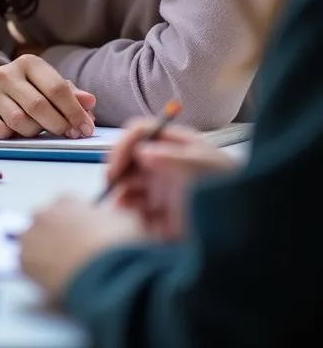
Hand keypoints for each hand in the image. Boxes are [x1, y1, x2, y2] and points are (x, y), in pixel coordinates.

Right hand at [0, 55, 96, 137]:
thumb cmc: (28, 91)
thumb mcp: (48, 86)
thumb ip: (70, 94)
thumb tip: (89, 102)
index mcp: (28, 63)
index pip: (56, 88)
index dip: (75, 111)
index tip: (86, 129)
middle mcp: (6, 74)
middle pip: (39, 105)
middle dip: (59, 125)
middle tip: (69, 135)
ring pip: (19, 120)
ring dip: (35, 132)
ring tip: (38, 130)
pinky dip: (11, 136)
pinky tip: (15, 133)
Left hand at [20, 195, 144, 300]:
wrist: (108, 274)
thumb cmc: (120, 248)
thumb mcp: (129, 220)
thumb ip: (115, 215)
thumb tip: (117, 220)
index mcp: (68, 199)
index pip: (65, 205)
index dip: (76, 222)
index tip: (82, 234)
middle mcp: (45, 212)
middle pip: (45, 220)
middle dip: (56, 234)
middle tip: (72, 253)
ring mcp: (32, 235)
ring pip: (31, 240)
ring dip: (42, 250)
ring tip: (61, 268)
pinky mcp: (24, 260)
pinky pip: (24, 262)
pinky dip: (34, 270)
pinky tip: (51, 279)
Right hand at [107, 120, 236, 239]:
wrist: (252, 230)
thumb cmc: (231, 191)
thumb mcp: (205, 169)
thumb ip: (174, 158)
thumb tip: (142, 151)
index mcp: (176, 143)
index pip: (140, 132)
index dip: (124, 145)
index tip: (115, 167)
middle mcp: (164, 162)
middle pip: (128, 158)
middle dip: (116, 171)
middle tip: (111, 187)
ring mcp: (162, 188)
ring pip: (128, 186)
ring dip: (120, 195)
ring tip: (125, 209)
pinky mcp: (161, 214)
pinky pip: (136, 212)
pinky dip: (130, 216)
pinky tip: (136, 223)